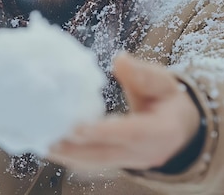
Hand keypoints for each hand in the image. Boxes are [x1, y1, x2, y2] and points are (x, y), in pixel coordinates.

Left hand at [47, 53, 200, 170]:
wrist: (182, 126)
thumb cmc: (169, 99)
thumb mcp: (163, 81)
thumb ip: (142, 72)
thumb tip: (120, 59)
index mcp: (162, 132)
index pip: (129, 133)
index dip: (103, 131)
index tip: (77, 127)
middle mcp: (145, 153)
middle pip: (106, 155)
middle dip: (75, 149)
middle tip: (46, 139)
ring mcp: (131, 162)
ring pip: (96, 162)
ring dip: (68, 155)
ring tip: (41, 143)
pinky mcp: (119, 162)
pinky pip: (93, 162)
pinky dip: (72, 155)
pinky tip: (50, 146)